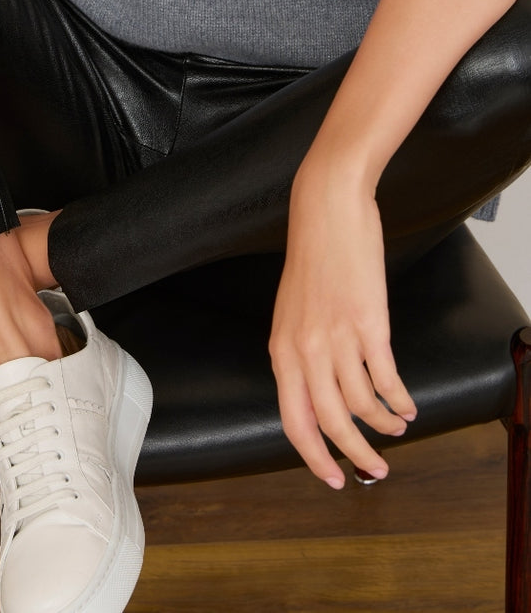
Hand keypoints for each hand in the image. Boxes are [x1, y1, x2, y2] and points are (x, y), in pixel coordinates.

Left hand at [268, 160, 416, 487]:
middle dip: (355, 456)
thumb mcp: (292, 312)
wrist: (325, 210)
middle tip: (376, 471)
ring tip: (398, 428)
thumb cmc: (312, 258)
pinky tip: (408, 404)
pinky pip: (386, 379)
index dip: (314, 457)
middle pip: (330, 424)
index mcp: (280, 350)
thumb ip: (300, 353)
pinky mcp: (369, 324)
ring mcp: (337, 338)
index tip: (333, 478)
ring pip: (362, 407)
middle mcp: (304, 350)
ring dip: (385, 426)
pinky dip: (400, 399)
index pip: (293, 421)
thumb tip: (316, 392)